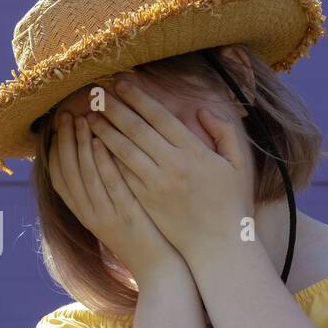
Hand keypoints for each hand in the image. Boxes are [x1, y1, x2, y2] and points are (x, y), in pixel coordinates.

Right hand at [47, 110, 183, 284]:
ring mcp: (107, 215)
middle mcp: (90, 214)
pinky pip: (110, 185)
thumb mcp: (114, 215)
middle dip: (66, 141)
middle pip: (68, 172)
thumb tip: (96, 158)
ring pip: (85, 175)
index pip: (59, 177)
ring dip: (82, 145)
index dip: (56, 151)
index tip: (58, 127)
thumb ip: (103, 190)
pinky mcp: (126, 216)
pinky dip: (103, 162)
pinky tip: (103, 141)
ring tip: (83, 118)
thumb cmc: (143, 237)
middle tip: (67, 114)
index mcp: (84, 214)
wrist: (160, 269)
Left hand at [85, 77, 255, 262]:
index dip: (139, 98)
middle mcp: (171, 166)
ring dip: (104, 131)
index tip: (122, 82)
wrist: (218, 245)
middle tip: (96, 92)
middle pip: (136, 130)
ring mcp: (155, 185)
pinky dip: (106, 158)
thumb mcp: (239, 164)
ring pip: (122, 151)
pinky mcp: (144, 201)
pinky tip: (93, 146)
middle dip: (114, 108)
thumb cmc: (232, 202)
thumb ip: (225, 132)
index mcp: (194, 152)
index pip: (160, 117)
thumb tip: (202, 110)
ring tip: (89, 115)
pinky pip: (120, 175)